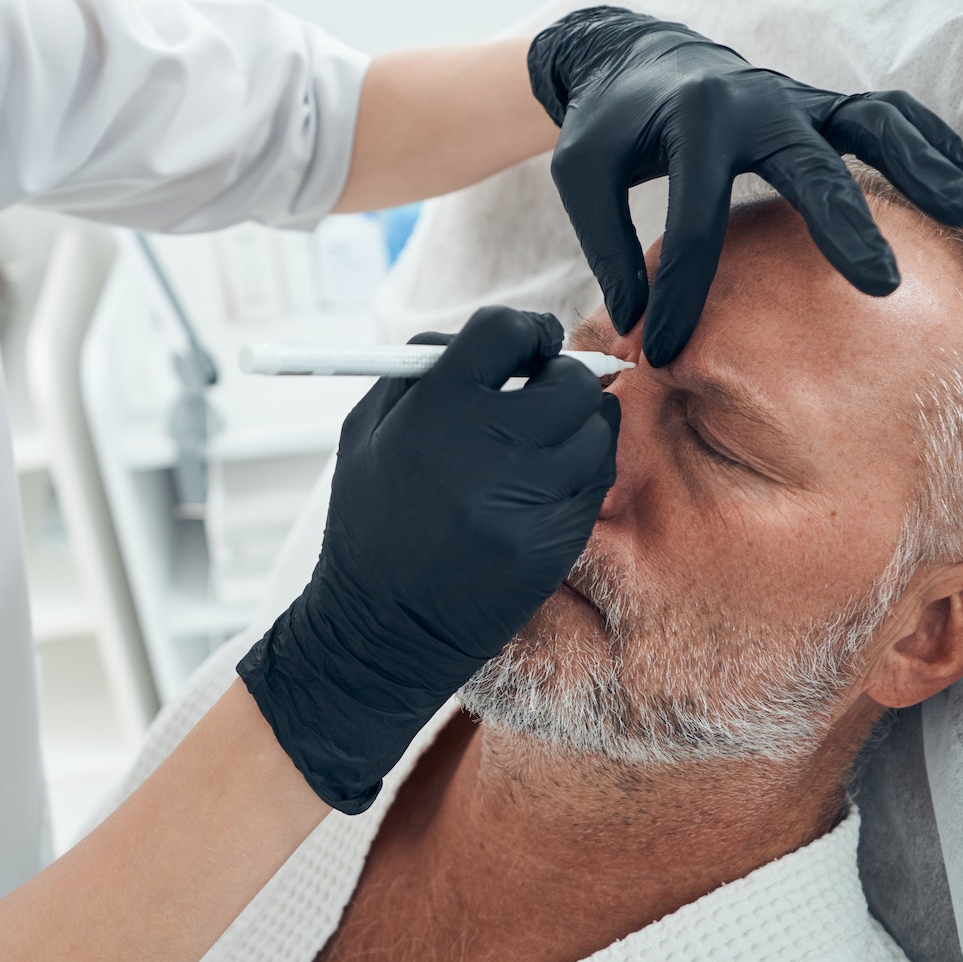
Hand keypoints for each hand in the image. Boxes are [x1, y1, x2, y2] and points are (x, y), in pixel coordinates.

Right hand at [237, 307, 619, 812]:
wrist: (380, 630)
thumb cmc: (370, 521)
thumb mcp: (365, 432)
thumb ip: (420, 370)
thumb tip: (488, 337)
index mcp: (434, 411)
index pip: (508, 332)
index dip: (526, 330)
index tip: (530, 343)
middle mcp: (487, 450)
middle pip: (569, 379)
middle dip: (561, 375)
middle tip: (544, 389)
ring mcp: (528, 501)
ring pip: (596, 430)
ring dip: (577, 425)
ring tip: (543, 442)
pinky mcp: (555, 543)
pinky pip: (597, 483)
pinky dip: (580, 472)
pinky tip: (546, 484)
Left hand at [528, 5, 962, 365]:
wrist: (634, 55)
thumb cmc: (607, 124)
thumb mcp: (580, 174)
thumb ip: (605, 243)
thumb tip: (634, 317)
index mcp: (691, 124)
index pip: (694, 223)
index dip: (681, 295)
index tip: (665, 352)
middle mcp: (753, 103)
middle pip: (808, 167)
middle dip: (844, 227)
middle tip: (879, 286)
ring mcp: (794, 98)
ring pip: (869, 121)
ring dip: (916, 163)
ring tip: (958, 210)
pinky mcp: (816, 103)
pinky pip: (881, 110)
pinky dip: (922, 133)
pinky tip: (957, 171)